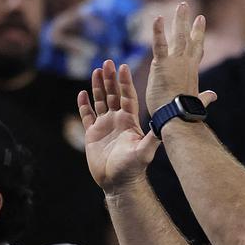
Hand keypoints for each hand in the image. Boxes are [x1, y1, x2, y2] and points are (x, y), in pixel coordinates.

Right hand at [77, 60, 158, 191]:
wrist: (118, 182)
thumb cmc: (134, 168)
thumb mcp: (145, 151)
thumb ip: (152, 137)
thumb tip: (163, 125)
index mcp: (129, 121)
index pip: (127, 96)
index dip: (125, 82)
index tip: (123, 66)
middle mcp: (117, 120)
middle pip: (113, 94)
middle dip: (110, 79)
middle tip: (107, 62)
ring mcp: (104, 126)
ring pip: (100, 101)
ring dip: (97, 87)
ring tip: (95, 71)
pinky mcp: (92, 134)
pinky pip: (87, 116)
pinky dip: (84, 105)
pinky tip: (81, 93)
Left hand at [143, 2, 216, 117]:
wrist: (177, 118)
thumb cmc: (184, 113)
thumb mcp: (196, 101)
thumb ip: (204, 96)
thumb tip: (213, 96)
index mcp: (192, 71)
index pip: (195, 49)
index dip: (197, 35)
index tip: (200, 20)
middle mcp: (186, 64)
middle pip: (189, 38)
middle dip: (189, 22)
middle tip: (187, 7)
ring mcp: (175, 62)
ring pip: (178, 37)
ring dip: (179, 20)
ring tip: (181, 5)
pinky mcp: (162, 65)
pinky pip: (160, 44)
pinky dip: (158, 31)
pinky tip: (158, 18)